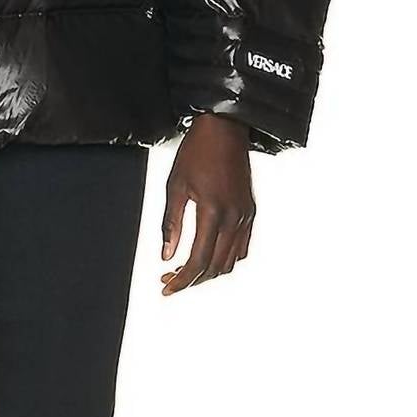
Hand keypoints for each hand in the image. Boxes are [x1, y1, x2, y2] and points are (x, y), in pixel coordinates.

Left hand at [160, 115, 254, 294]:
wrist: (225, 129)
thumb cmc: (197, 152)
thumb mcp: (175, 187)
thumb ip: (171, 224)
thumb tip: (166, 255)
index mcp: (212, 211)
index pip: (198, 260)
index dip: (181, 280)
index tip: (166, 287)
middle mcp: (234, 217)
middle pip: (215, 266)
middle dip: (192, 280)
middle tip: (170, 281)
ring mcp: (245, 215)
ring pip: (230, 261)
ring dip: (208, 272)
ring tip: (186, 272)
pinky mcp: (250, 211)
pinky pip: (242, 247)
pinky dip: (226, 259)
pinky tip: (208, 256)